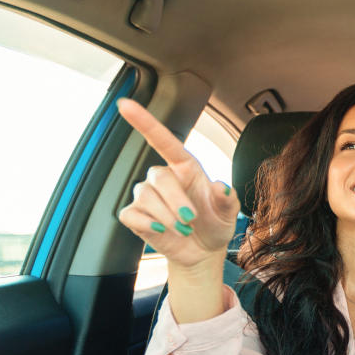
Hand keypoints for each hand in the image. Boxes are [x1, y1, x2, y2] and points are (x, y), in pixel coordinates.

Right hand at [116, 98, 240, 275]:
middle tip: (190, 220)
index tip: (125, 104)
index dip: (144, 122)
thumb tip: (221, 186)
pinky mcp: (135, 215)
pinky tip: (161, 232)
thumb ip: (227, 197)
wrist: (203, 251)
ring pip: (145, 195)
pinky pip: (132, 214)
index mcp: (185, 168)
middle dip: (175, 201)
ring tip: (183, 229)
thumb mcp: (229, 211)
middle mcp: (164, 178)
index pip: (163, 140)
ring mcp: (147, 196)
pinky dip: (147, 224)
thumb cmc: (215, 223)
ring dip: (166, 216)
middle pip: (158, 177)